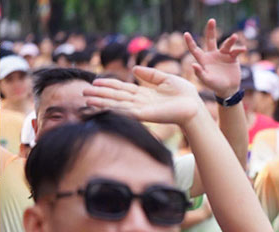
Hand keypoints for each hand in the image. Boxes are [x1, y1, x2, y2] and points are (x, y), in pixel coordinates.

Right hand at [84, 66, 202, 126]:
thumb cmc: (185, 94)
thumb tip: (134, 69)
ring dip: (102, 101)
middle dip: (100, 94)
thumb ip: (150, 74)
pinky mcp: (145, 115)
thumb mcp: (166, 79)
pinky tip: (102, 106)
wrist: (194, 106)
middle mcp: (141, 102)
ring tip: (87, 98)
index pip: (123, 89)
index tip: (95, 81)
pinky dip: (113, 108)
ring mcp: (142, 109)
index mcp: (145, 94)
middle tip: (84, 92)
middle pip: (116, 97)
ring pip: (118, 104)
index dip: (109, 85)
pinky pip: (126, 111)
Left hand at [184, 19, 246, 99]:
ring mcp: (223, 55)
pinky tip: (243, 49)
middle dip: (211, 30)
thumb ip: (200, 74)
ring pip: (226, 44)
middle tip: (212, 20)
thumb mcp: (207, 81)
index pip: (195, 49)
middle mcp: (213, 55)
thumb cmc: (215, 85)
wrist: (228, 89)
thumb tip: (193, 65)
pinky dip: (239, 49)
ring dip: (230, 40)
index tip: (186, 34)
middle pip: (211, 40)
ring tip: (235, 37)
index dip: (190, 42)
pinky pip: (236, 51)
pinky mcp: (232, 58)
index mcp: (204, 59)